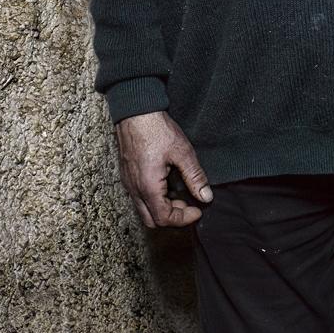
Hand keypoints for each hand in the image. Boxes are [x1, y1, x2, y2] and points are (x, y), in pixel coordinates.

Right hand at [114, 110, 213, 227]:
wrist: (135, 111)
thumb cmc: (156, 129)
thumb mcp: (182, 152)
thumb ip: (195, 177)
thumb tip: (206, 197)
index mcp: (148, 187)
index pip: (164, 218)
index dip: (183, 219)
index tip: (198, 210)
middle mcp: (135, 189)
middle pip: (151, 220)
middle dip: (172, 217)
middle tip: (188, 204)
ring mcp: (128, 183)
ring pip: (144, 210)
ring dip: (163, 208)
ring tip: (179, 193)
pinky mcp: (127, 175)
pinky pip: (139, 198)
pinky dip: (154, 199)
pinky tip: (167, 183)